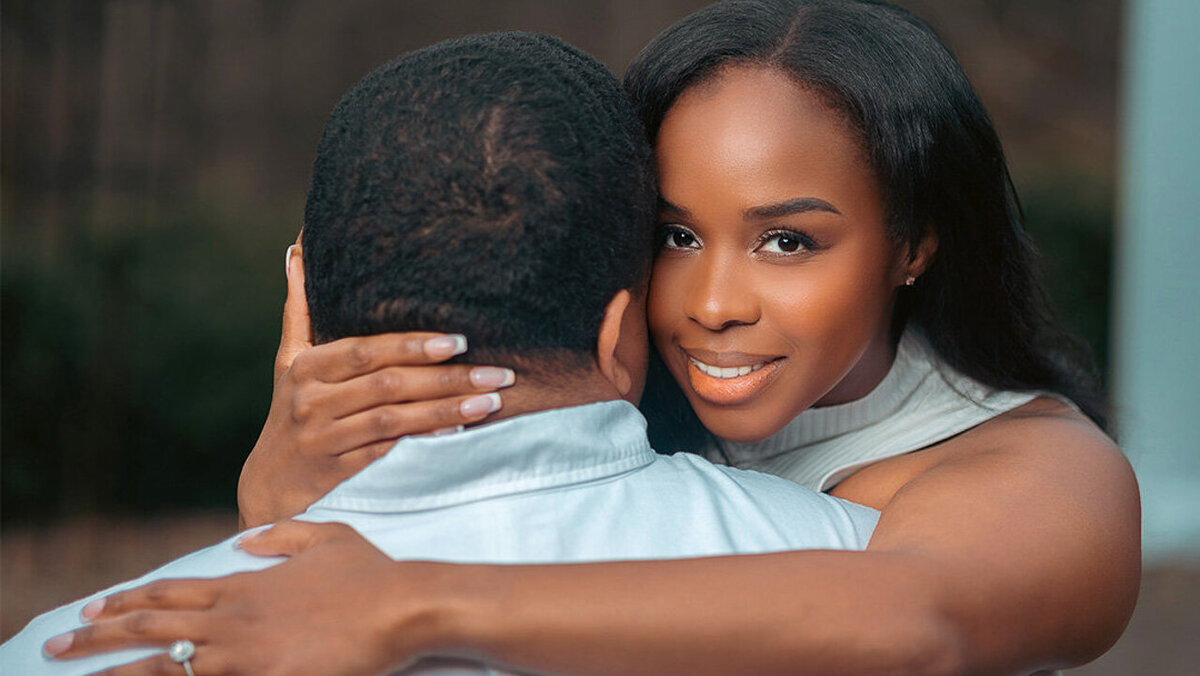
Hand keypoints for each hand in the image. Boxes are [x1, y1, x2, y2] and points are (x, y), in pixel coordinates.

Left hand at [46, 521, 449, 675]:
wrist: (403, 606)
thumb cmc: (371, 575)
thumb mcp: (327, 538)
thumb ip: (281, 538)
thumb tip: (244, 543)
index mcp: (247, 585)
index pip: (173, 593)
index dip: (130, 601)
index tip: (94, 605)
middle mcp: (236, 619)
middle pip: (154, 629)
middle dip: (100, 636)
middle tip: (57, 643)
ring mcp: (247, 654)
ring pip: (168, 666)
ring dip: (120, 671)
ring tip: (80, 675)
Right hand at [239, 238, 514, 526]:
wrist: (269, 484)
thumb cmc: (292, 411)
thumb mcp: (289, 360)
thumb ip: (301, 308)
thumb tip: (299, 248)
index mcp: (307, 367)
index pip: (367, 351)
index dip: (413, 345)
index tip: (462, 340)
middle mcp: (312, 402)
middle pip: (388, 385)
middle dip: (448, 378)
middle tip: (498, 373)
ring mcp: (325, 439)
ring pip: (393, 421)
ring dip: (447, 411)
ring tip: (491, 402)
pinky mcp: (338, 472)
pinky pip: (388, 454)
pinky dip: (424, 441)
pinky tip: (460, 432)